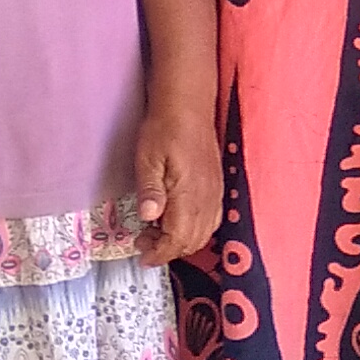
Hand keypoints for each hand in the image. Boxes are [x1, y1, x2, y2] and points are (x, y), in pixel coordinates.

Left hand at [129, 101, 219, 265]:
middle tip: (144, 241)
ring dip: (181, 241)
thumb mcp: (147, 158)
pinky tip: (177, 219)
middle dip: (168, 250)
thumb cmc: (165, 127)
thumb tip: (149, 217)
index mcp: (189, 194)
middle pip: (193, 241)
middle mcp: (207, 198)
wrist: (189, 105)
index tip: (142, 255)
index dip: (160, 253)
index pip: (178, 239)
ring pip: (204, 233)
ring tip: (157, 232)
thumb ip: (150, 190)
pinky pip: (211, 219)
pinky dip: (194, 229)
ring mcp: (215, 193)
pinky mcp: (216, 186)